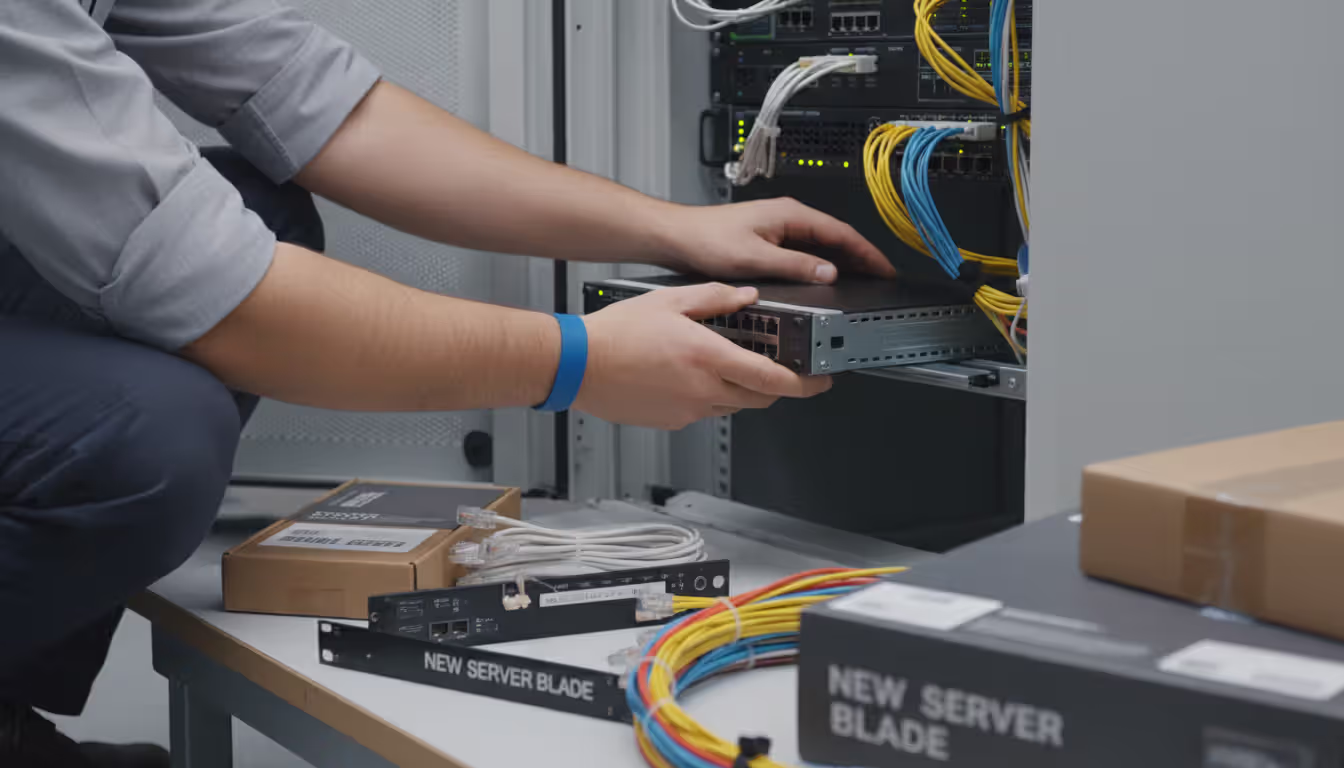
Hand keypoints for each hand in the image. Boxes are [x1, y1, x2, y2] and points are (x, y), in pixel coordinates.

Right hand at [576, 283, 831, 429]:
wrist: (578, 364)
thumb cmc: (615, 334)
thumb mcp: (670, 301)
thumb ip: (716, 297)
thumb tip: (746, 296)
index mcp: (708, 357)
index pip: (772, 379)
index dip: (805, 384)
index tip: (820, 380)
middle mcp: (703, 390)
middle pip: (760, 398)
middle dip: (777, 387)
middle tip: (782, 371)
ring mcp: (688, 411)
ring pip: (733, 406)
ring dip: (741, 390)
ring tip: (723, 365)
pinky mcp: (672, 422)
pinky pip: (704, 412)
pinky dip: (709, 397)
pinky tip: (688, 377)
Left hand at [656, 198, 896, 283]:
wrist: (677, 237)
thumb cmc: (706, 239)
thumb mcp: (755, 258)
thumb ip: (795, 265)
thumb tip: (828, 272)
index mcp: (790, 214)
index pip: (841, 233)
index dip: (867, 252)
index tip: (884, 268)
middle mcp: (787, 217)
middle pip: (835, 238)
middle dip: (860, 257)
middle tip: (881, 278)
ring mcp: (778, 229)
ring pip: (820, 246)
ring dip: (841, 262)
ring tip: (860, 281)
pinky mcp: (768, 240)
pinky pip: (804, 252)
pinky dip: (819, 265)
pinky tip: (823, 279)